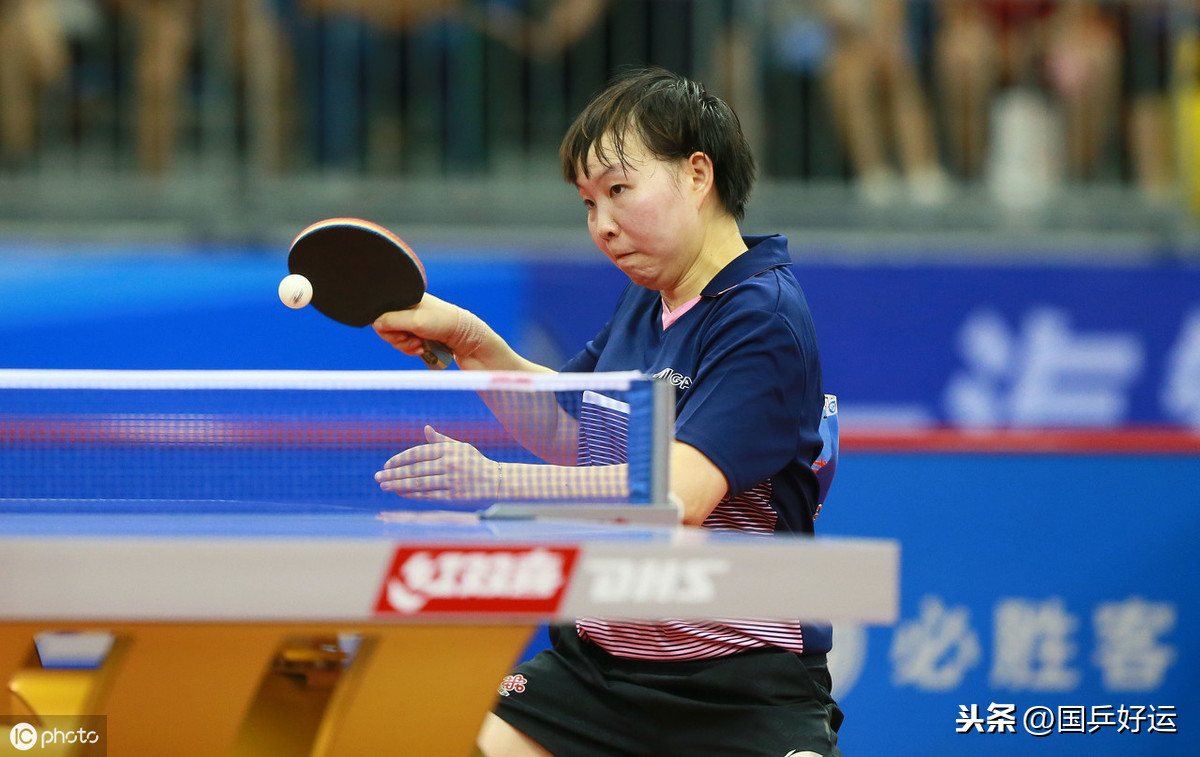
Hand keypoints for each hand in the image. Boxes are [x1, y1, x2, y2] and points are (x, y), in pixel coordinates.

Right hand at [372, 293, 459, 360]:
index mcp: (404, 297)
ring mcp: (410, 321)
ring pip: (394, 338)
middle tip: (411, 340)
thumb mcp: (415, 321)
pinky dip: (410, 348)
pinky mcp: (416, 333)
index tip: (398, 333)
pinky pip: (404, 344)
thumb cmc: (443, 323)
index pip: (380, 312)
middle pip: (385, 327)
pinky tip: (421, 348)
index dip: (385, 326)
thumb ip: (391, 322)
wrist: (465, 337)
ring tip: (419, 345)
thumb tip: (374, 324)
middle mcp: (406, 308)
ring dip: (405, 345)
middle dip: (397, 338)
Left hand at [375, 425, 500, 500]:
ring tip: (384, 486)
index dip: (400, 459)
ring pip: (419, 483)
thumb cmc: (474, 462)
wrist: (496, 481)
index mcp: (449, 450)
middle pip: (415, 469)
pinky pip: (428, 495)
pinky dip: (412, 494)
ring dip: (398, 485)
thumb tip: (426, 428)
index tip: (387, 465)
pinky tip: (400, 492)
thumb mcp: (460, 447)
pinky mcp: (453, 495)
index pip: (418, 453)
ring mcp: (451, 481)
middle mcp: (449, 464)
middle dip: (394, 474)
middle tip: (378, 477)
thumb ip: (440, 441)